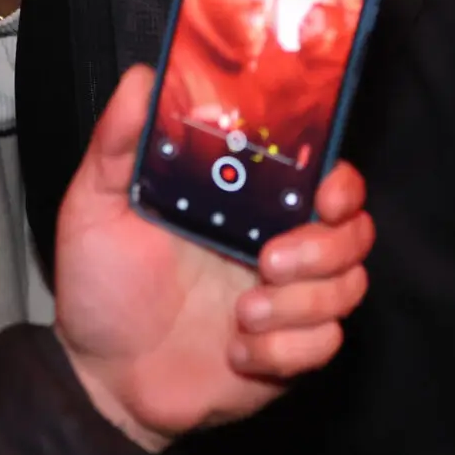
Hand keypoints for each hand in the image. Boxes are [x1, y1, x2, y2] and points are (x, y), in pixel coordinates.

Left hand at [54, 66, 374, 450]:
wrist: (100, 376)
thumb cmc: (103, 287)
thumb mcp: (97, 207)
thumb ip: (118, 142)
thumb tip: (142, 78)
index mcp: (251, 206)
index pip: (329, 178)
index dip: (343, 182)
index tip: (325, 191)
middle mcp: (282, 247)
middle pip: (357, 233)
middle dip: (325, 247)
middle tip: (268, 261)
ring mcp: (291, 302)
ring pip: (349, 288)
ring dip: (300, 304)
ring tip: (243, 315)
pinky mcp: (289, 354)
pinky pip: (324, 345)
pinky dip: (283, 350)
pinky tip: (238, 351)